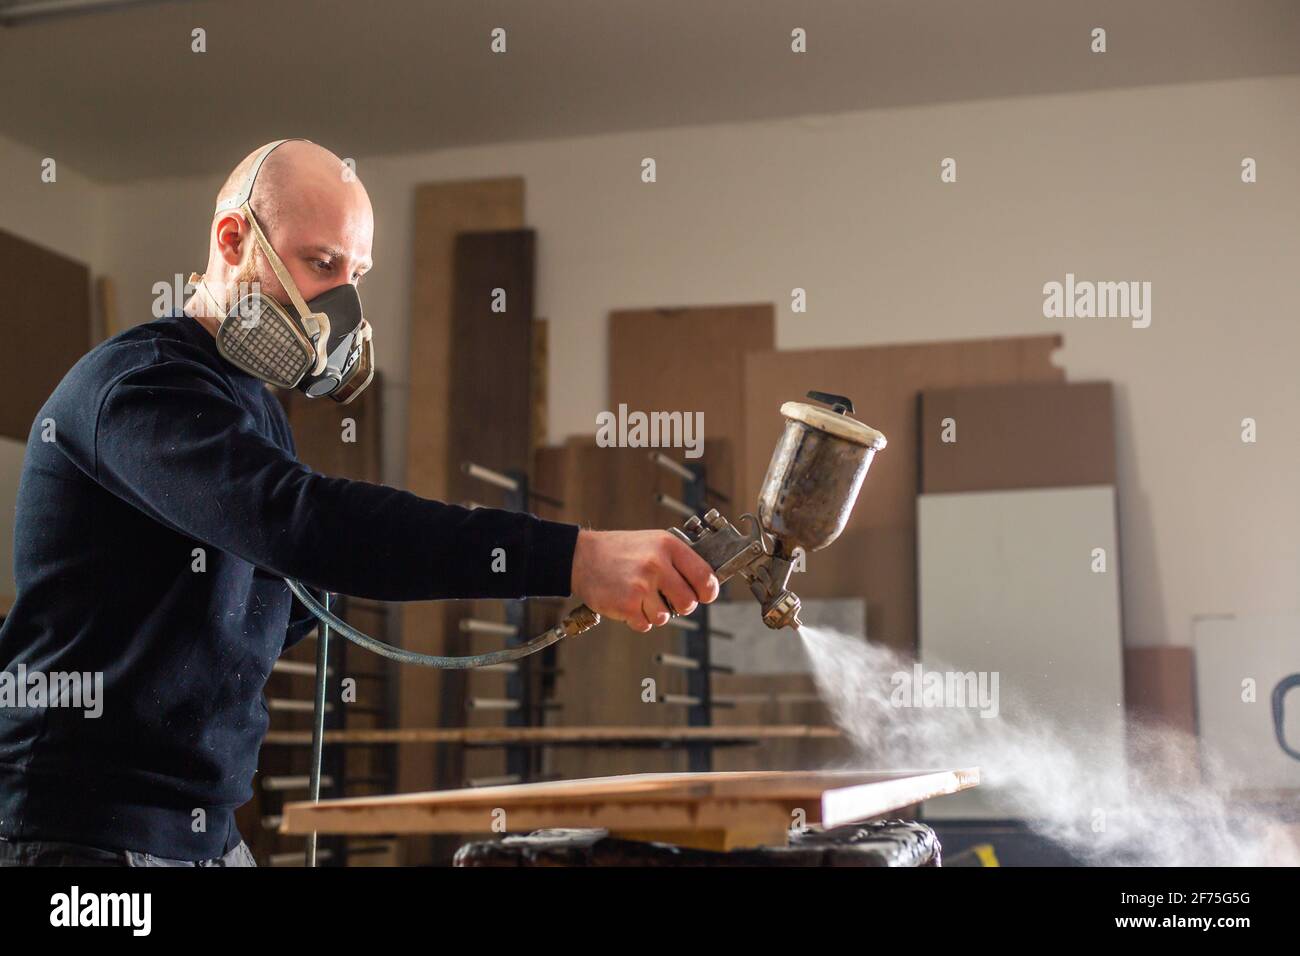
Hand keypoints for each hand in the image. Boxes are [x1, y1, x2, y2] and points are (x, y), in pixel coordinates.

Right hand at [570, 529, 719, 632]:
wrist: (582, 557)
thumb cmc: (620, 551)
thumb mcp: (654, 543)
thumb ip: (679, 561)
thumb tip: (706, 584)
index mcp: (668, 546)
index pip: (705, 576)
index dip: (708, 592)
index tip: (704, 595)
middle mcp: (656, 564)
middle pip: (688, 603)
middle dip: (680, 606)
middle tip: (666, 598)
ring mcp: (641, 585)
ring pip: (666, 617)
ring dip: (655, 613)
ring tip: (640, 596)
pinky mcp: (627, 604)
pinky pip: (645, 624)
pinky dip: (637, 619)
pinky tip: (627, 602)